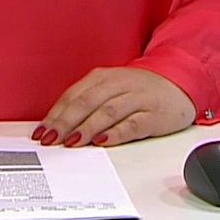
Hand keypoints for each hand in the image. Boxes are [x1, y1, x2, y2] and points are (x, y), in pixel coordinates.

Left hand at [34, 67, 195, 147]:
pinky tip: (103, 141)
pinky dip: (116, 133)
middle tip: (51, 139)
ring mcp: (136, 99)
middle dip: (65, 122)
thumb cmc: (137, 91)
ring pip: (107, 112)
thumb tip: (57, 126)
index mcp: (102, 77)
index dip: (55, 114)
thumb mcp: (109, 89)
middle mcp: (118, 85)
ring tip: (71, 142)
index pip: (73, 96)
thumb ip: (86, 103)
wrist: (178, 85)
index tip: (41, 131)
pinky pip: (132, 124)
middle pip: (86, 103)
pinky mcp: (153, 115)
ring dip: (87, 128)